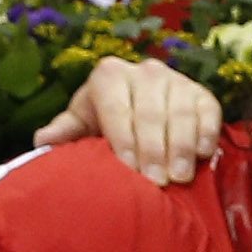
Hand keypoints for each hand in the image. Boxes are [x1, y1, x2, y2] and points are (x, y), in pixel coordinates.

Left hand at [34, 54, 226, 186]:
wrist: (142, 107)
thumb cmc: (109, 121)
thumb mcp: (85, 123)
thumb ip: (67, 131)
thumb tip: (42, 141)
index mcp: (109, 75)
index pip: (116, 108)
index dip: (123, 139)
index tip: (130, 169)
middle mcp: (145, 70)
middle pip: (150, 112)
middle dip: (153, 149)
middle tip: (156, 181)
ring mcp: (177, 80)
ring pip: (180, 113)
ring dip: (180, 147)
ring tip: (180, 176)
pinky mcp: (204, 94)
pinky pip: (209, 112)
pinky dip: (206, 133)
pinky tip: (202, 155)